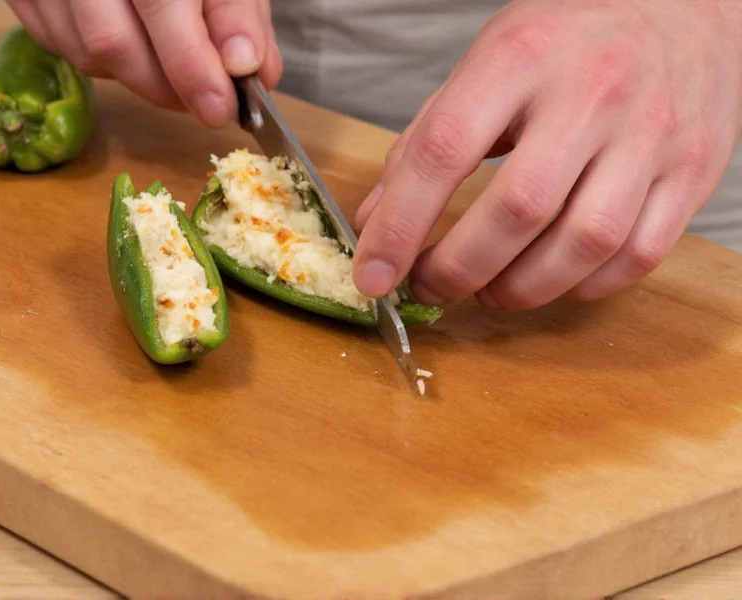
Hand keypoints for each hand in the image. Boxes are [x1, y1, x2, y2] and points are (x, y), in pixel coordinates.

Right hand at [6, 0, 282, 127]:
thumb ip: (237, 7)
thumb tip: (250, 68)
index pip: (159, 1)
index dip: (190, 62)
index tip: (221, 106)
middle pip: (111, 41)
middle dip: (168, 87)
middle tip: (210, 103)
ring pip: (86, 53)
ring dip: (141, 78)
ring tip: (180, 69)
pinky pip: (60, 46)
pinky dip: (106, 61)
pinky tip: (137, 44)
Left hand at [351, 0, 741, 310]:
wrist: (685, 5)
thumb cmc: (570, 39)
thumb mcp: (486, 62)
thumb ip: (426, 139)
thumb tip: (378, 220)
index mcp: (522, 56)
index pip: (444, 150)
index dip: (400, 226)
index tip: (373, 274)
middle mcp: (593, 93)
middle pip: (517, 210)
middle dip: (458, 269)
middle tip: (431, 287)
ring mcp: (652, 134)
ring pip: (584, 244)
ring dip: (522, 289)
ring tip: (489, 291)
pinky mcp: (693, 170)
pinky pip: (638, 255)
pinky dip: (584, 285)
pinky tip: (554, 276)